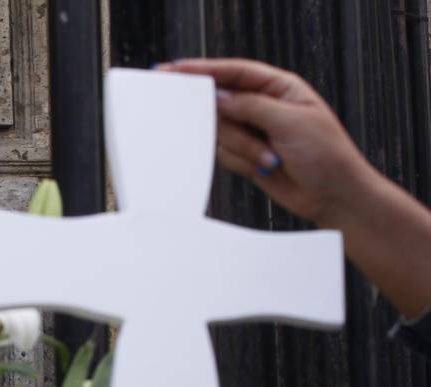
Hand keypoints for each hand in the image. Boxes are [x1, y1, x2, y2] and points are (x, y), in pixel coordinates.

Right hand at [158, 59, 379, 227]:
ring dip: (242, 148)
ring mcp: (253, 131)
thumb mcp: (290, 122)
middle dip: (230, 124)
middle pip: (222, 103)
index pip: (235, 72)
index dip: (205, 69)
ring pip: (221, 132)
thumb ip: (250, 106)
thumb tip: (219, 98)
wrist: (332, 195)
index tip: (176, 70)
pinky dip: (242, 162)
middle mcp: (263, 106)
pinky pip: (224, 153)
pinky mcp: (246, 154)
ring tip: (271, 158)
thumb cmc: (326, 154)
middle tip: (236, 132)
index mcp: (279, 87)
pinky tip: (265, 166)